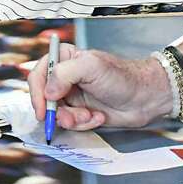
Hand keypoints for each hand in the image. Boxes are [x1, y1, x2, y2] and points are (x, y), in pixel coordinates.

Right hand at [27, 43, 170, 130]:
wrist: (145, 98)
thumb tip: (48, 93)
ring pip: (58, 114)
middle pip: (45, 98)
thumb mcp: (91, 67)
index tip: (43, 110)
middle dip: (58, 112)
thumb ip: (64, 74)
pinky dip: (84, 124)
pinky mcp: (81, 112)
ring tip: (90, 116)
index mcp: (64, 59)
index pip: (39, 75)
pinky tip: (98, 117)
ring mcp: (72, 96)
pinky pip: (71, 123)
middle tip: (68, 119)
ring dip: (73, 119)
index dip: (37, 94)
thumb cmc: (122, 76)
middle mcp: (65, 78)